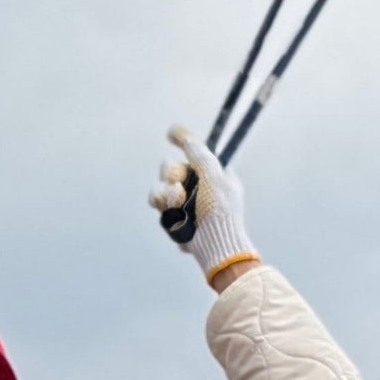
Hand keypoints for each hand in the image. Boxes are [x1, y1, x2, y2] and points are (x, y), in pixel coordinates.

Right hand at [151, 125, 255, 281]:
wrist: (216, 246)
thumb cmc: (220, 211)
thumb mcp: (214, 176)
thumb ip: (198, 153)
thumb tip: (178, 132)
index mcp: (215, 174)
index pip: (194, 152)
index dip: (183, 143)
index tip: (171, 134)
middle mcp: (200, 187)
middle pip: (171, 169)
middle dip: (171, 177)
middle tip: (179, 188)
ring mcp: (186, 203)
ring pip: (160, 187)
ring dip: (166, 196)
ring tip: (177, 206)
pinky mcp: (176, 218)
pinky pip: (159, 205)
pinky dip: (165, 211)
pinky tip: (175, 218)